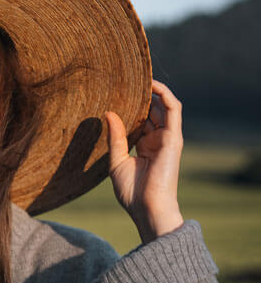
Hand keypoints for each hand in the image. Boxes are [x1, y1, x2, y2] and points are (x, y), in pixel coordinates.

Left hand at [106, 80, 184, 243]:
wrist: (147, 208)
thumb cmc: (132, 192)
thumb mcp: (116, 161)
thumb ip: (115, 137)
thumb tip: (109, 113)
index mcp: (145, 146)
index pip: (141, 119)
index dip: (131, 105)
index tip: (117, 92)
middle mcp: (158, 140)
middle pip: (152, 110)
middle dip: (141, 95)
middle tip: (124, 79)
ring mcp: (167, 138)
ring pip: (163, 106)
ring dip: (153, 90)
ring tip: (138, 75)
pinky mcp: (174, 137)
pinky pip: (173, 109)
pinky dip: (164, 94)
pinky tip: (152, 84)